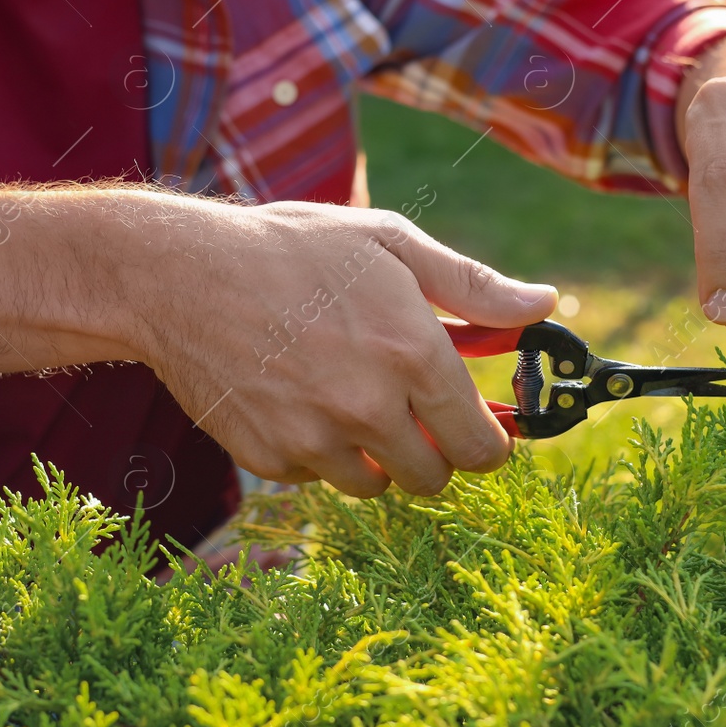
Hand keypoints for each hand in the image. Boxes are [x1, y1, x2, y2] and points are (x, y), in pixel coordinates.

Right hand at [116, 197, 556, 497]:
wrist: (180, 276)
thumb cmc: (292, 248)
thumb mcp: (390, 243)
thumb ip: (474, 286)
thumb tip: (545, 305)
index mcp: (414, 353)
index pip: (482, 445)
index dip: (488, 443)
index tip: (480, 432)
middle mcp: (370, 407)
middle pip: (432, 477)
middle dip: (432, 451)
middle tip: (407, 410)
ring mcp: (316, 440)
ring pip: (374, 483)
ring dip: (373, 454)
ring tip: (343, 395)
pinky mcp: (270, 459)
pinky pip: (315, 477)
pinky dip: (315, 451)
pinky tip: (295, 397)